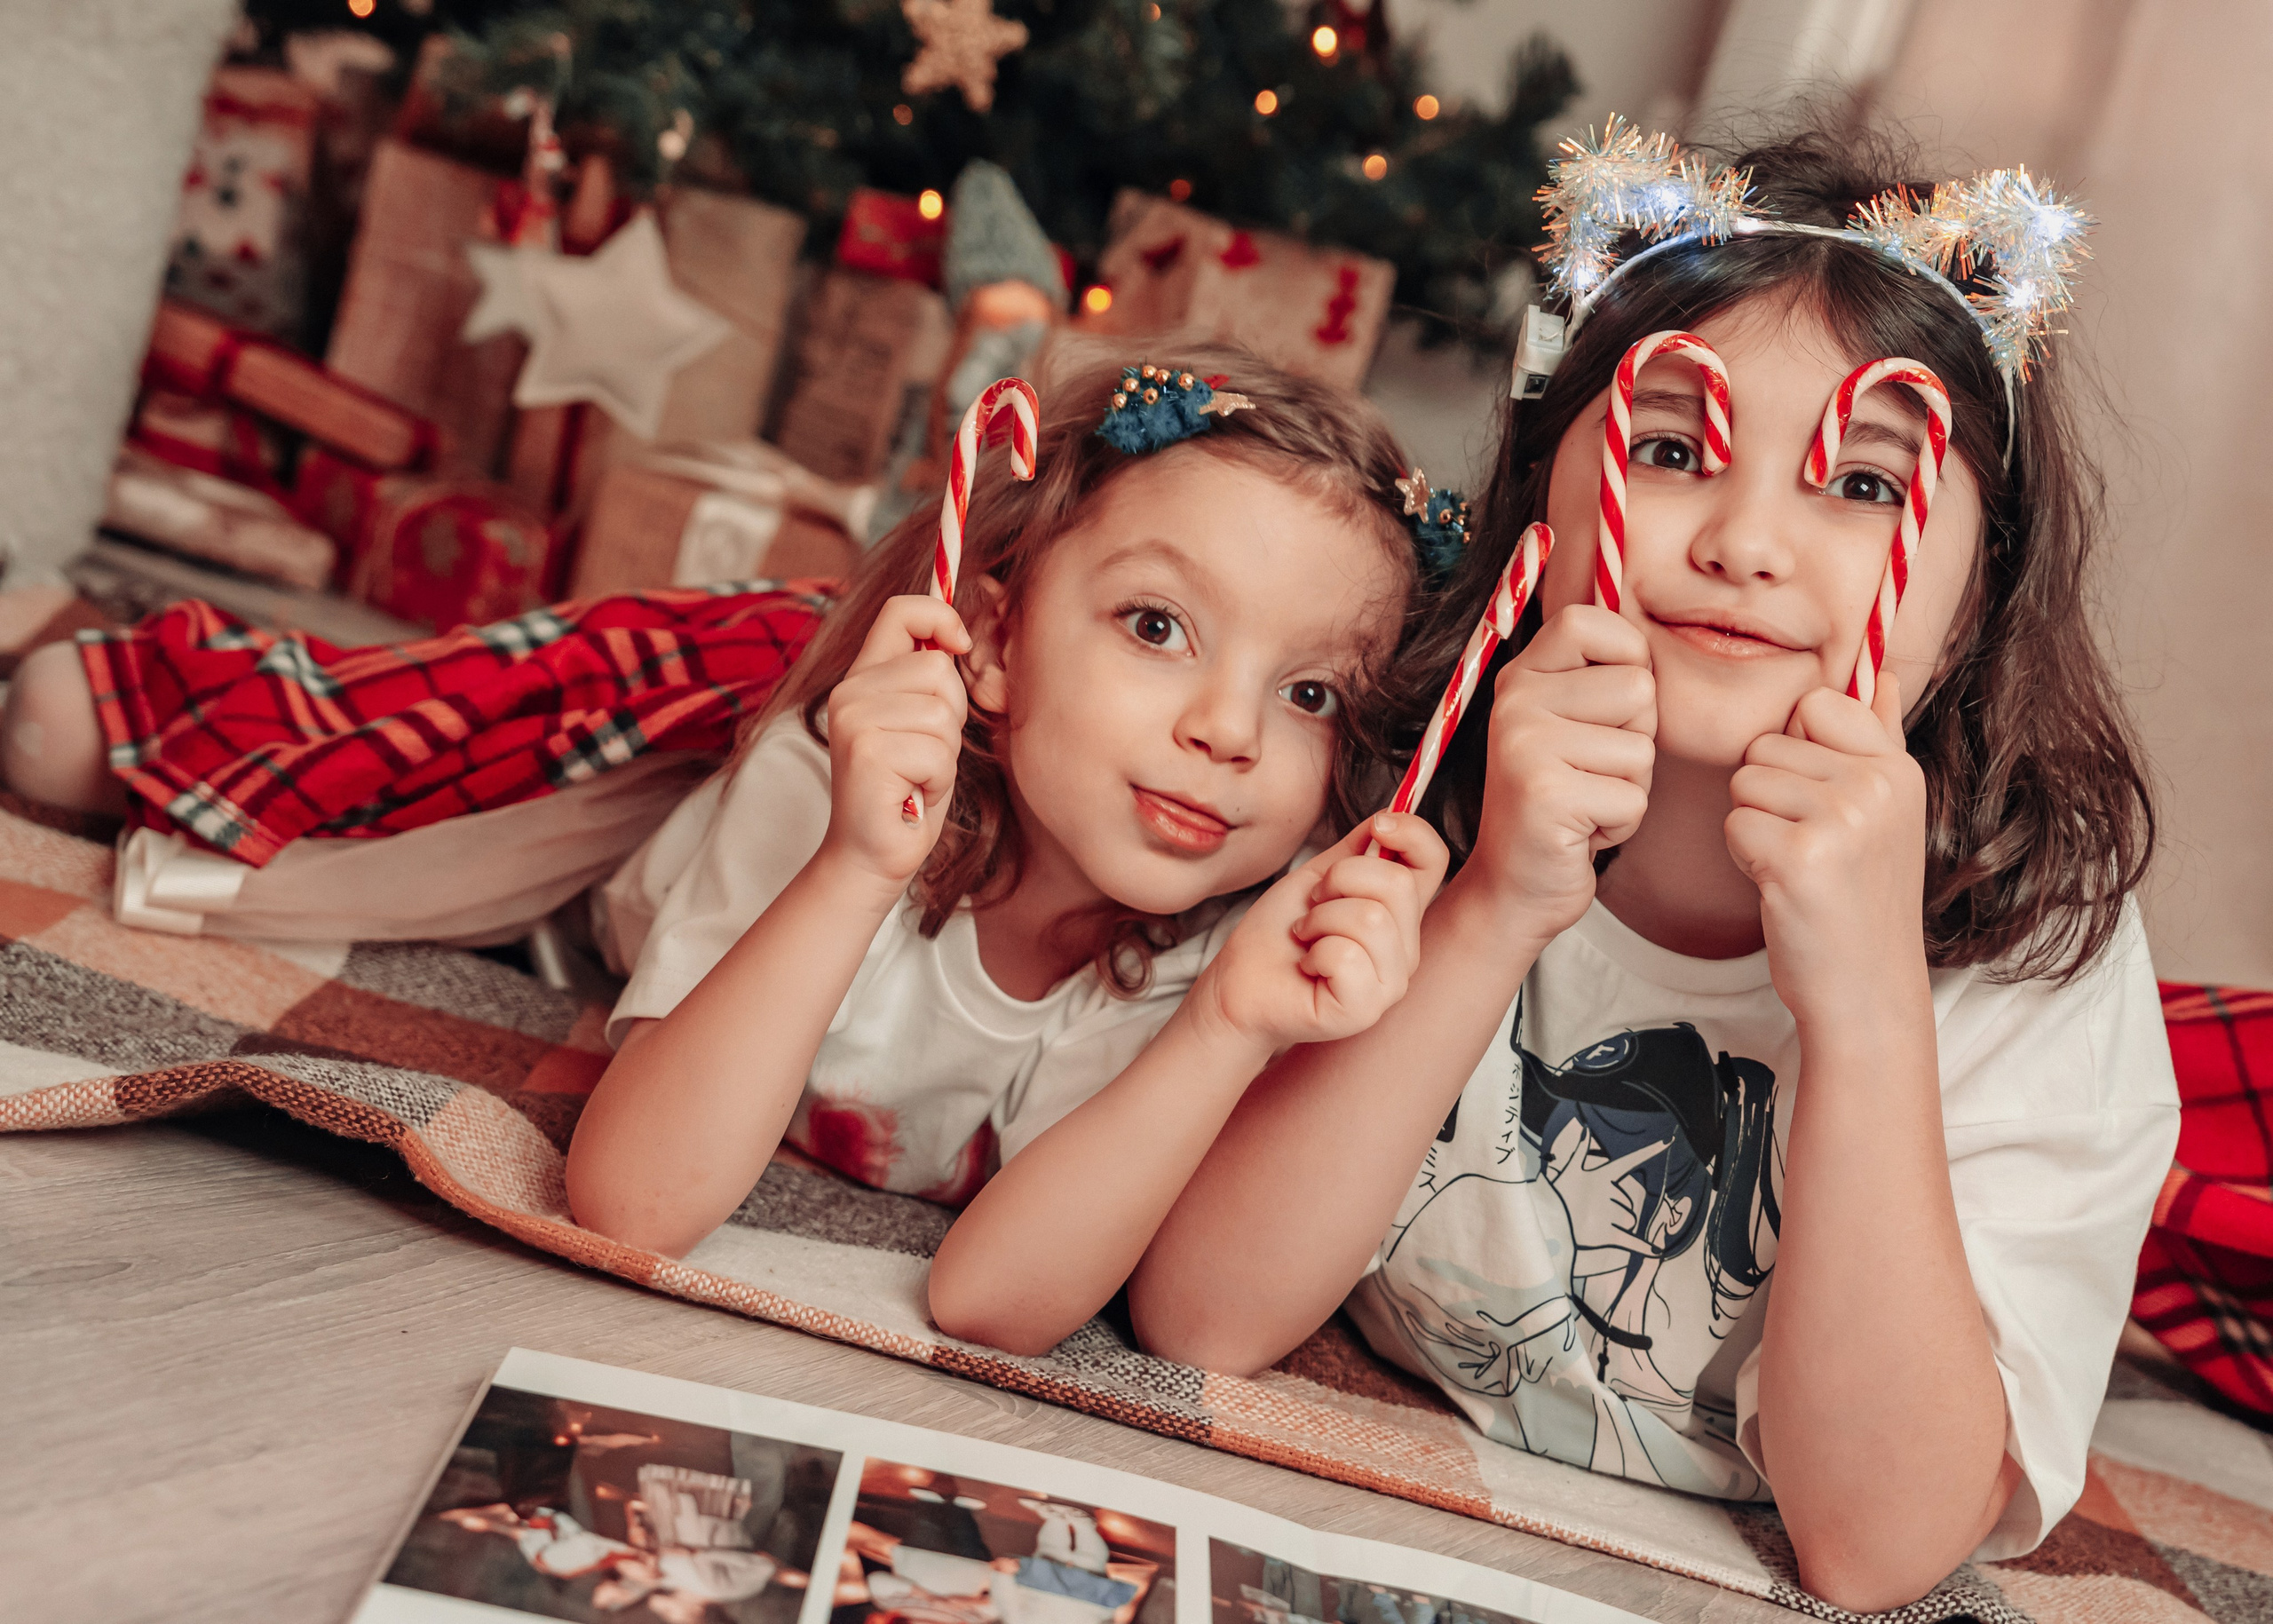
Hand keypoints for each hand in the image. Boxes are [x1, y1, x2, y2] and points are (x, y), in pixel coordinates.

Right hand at [820, 595, 969, 887]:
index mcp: (863, 677)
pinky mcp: (867, 752)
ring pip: (943, 712)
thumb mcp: (922, 726)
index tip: (961, 645)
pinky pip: (938, 752)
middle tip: (924, 755)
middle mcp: (850, 692)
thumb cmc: (906, 793)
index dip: (941, 615)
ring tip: (917, 776)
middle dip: (952, 716)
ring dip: (945, 754)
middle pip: (938, 668)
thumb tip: (959, 635)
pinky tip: (912, 795)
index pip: (901, 610)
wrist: (871, 856)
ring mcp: (854, 720)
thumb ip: (929, 682)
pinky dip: (938, 780)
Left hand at [1193, 812, 1448, 1055]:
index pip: (1435, 861)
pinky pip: (1347, 955)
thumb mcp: (1317, 877)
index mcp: (1398, 913)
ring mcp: (1390, 983)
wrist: (1239, 982)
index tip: (1377, 826)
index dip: (1413, 832)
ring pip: (1371, 918)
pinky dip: (1313, 951)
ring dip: (1319, 918)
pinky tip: (1307, 967)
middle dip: (1338, 879)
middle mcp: (1405, 949)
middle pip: (1397, 883)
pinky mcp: (1365, 1008)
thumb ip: (1357, 849)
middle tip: (1311, 904)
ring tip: (1305, 936)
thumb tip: (1388, 814)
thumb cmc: (1276, 935)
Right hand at [1466, 604, 1655, 940]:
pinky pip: (1633, 797)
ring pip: (1642, 748)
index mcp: (1521, 677)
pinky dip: (1621, 823)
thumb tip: (1652, 623)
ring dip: (1630, 786)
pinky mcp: (1545, 795)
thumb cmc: (1564, 802)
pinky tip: (1581, 831)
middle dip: (1636, 739)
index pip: (1592, 622)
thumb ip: (1601, 676)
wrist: (1514, 887)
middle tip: (1590, 772)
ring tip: (1585, 801)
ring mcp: (1524, 747)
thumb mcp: (1574, 724)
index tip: (1607, 708)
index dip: (1626, 660)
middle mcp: (1514, 702)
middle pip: (1638, 688)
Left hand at [1725, 676, 1927, 1019]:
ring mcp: (1841, 820)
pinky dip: (1745, 857)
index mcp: (1898, 768)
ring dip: (1755, 827)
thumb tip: (1881, 669)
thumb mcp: (1887, 812)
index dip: (1797, 750)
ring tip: (1798, 866)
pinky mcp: (1799, 857)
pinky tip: (1783, 887)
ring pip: (1744, 783)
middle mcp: (1877, 785)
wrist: (1864, 988)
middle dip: (1770, 796)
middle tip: (1810, 847)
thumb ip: (1878, 738)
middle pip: (1766, 746)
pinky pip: (1734, 824)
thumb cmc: (1861, 898)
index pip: (1815, 702)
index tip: (1820, 800)